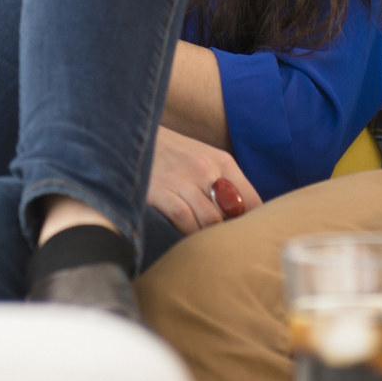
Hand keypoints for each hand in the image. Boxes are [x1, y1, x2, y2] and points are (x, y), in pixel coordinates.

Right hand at [146, 126, 264, 235]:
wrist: (129, 134)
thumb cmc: (169, 152)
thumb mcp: (202, 157)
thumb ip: (223, 182)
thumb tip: (241, 216)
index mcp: (222, 161)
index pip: (252, 200)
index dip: (252, 224)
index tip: (244, 237)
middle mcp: (206, 169)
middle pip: (232, 214)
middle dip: (229, 233)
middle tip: (223, 245)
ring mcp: (183, 180)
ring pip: (210, 221)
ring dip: (208, 237)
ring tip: (204, 245)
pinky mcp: (160, 191)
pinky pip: (184, 221)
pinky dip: (188, 234)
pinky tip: (184, 239)